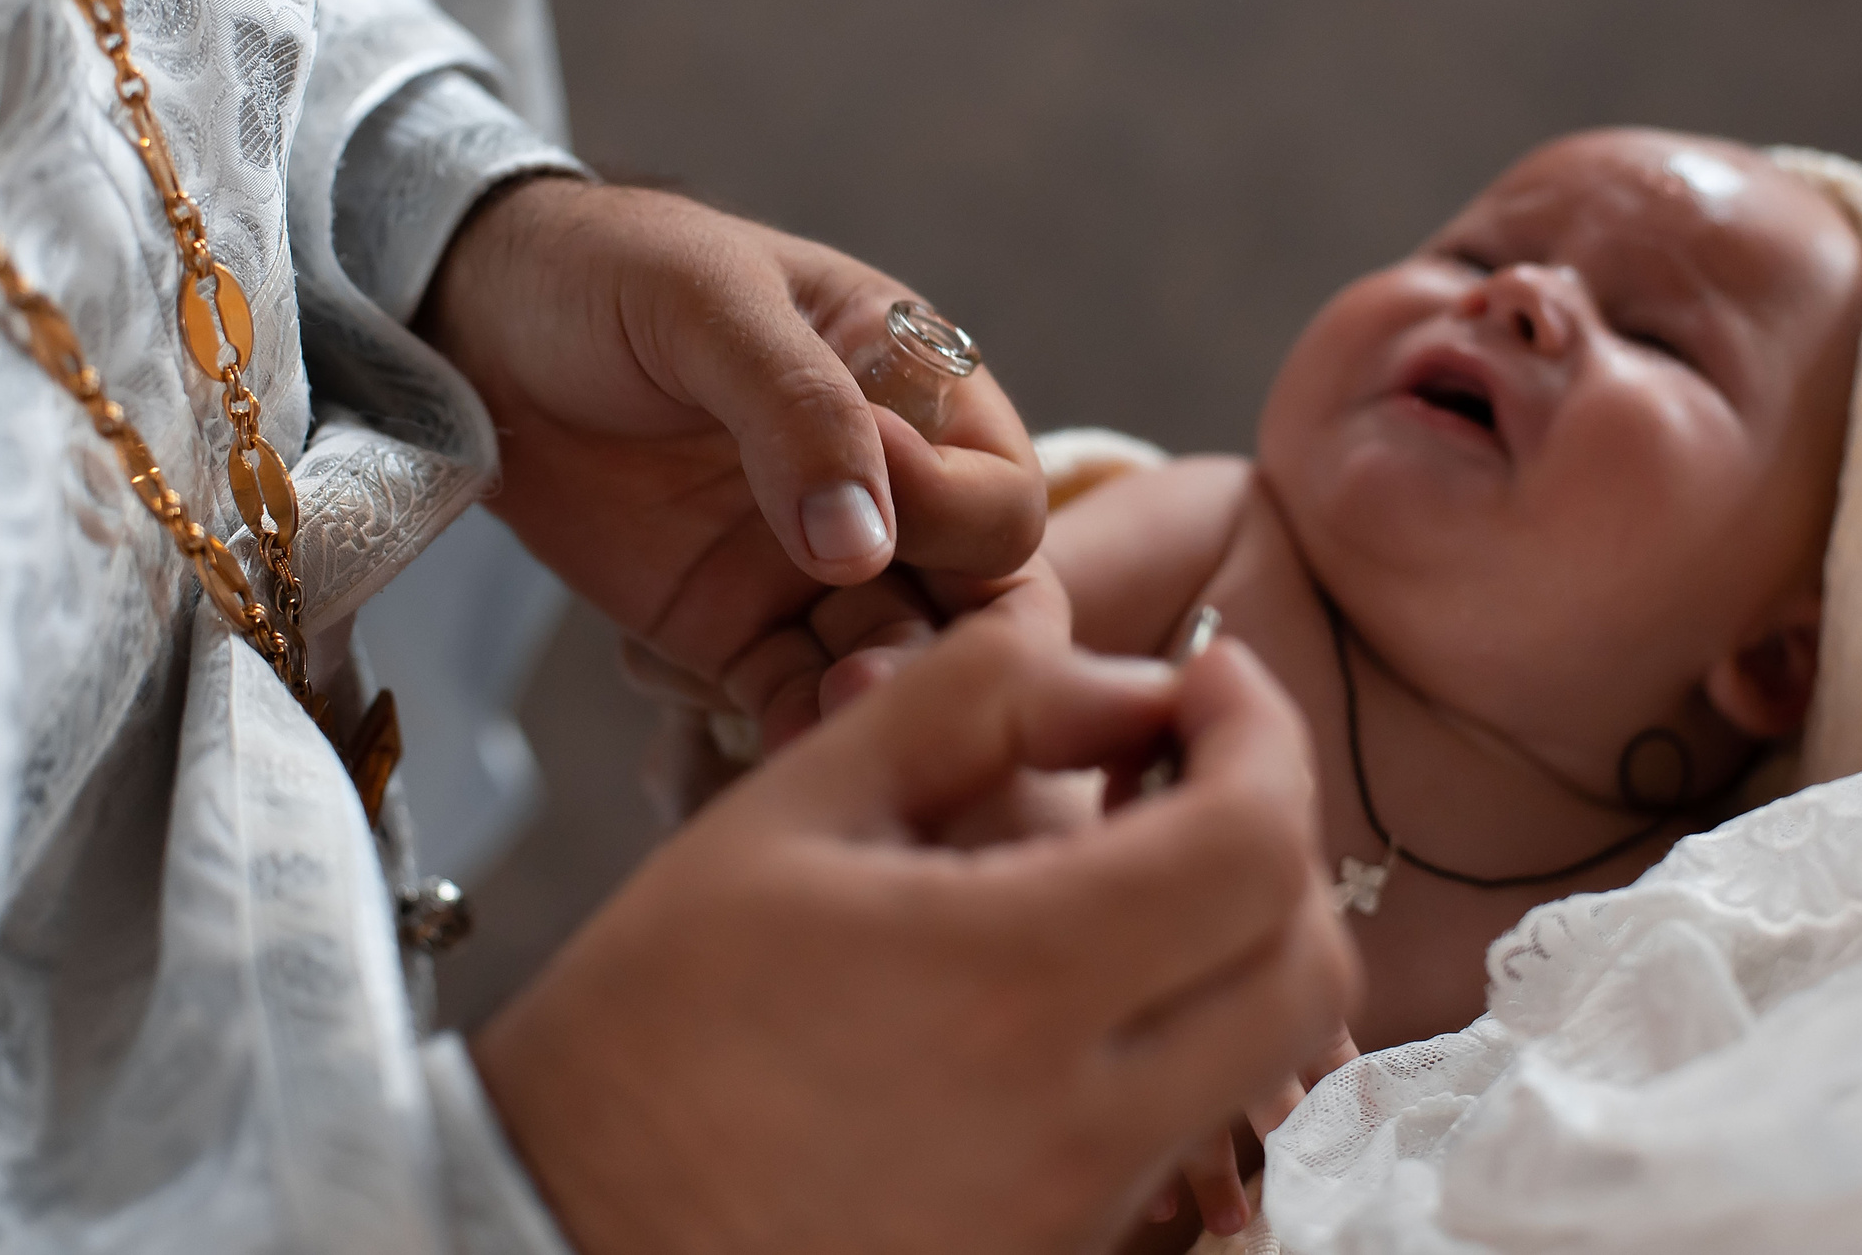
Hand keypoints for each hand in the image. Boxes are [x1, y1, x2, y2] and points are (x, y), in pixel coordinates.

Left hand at [422, 177, 1045, 720]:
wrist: (476, 323)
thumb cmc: (610, 272)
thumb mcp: (710, 302)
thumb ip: (799, 409)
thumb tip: (863, 549)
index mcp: (919, 392)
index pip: (1001, 491)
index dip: (954, 513)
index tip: (871, 496)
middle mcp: (890, 492)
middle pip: (982, 601)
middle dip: (947, 649)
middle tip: (872, 676)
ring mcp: (813, 570)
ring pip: (894, 663)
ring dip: (874, 702)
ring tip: (827, 718)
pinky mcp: (734, 629)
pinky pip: (791, 700)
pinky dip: (794, 733)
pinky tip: (776, 752)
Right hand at [470, 580, 1361, 1254]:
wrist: (556, 1236)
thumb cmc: (650, 1028)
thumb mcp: (786, 817)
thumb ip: (961, 704)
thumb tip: (1102, 663)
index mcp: (1013, 982)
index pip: (1254, 842)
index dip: (1263, 733)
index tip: (1213, 677)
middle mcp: (1080, 1120)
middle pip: (1304, 964)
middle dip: (1278, 834)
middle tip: (1188, 763)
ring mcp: (1079, 1213)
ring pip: (1263, 1057)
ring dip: (1238, 937)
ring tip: (1126, 864)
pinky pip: (1188, 1137)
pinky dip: (1184, 1038)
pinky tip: (1078, 985)